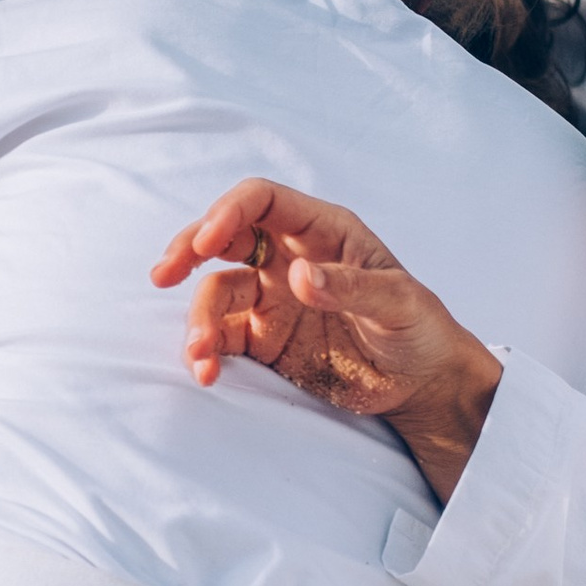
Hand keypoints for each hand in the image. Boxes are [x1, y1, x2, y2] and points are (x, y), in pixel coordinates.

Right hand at [150, 179, 501, 494]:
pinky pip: (221, 337)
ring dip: (198, 319)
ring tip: (200, 354)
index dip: (227, 212)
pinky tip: (207, 372)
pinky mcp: (263, 340)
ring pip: (216, 293)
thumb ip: (351, 287)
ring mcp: (272, 299)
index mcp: (320, 231)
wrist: (423, 385)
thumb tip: (298, 275)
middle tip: (163, 274)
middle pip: (222, 237)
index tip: (205, 242)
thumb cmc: (421, 329)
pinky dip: (206, 352)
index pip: (261, 201)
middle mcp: (287, 257)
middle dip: (187, 251)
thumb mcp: (399, 304)